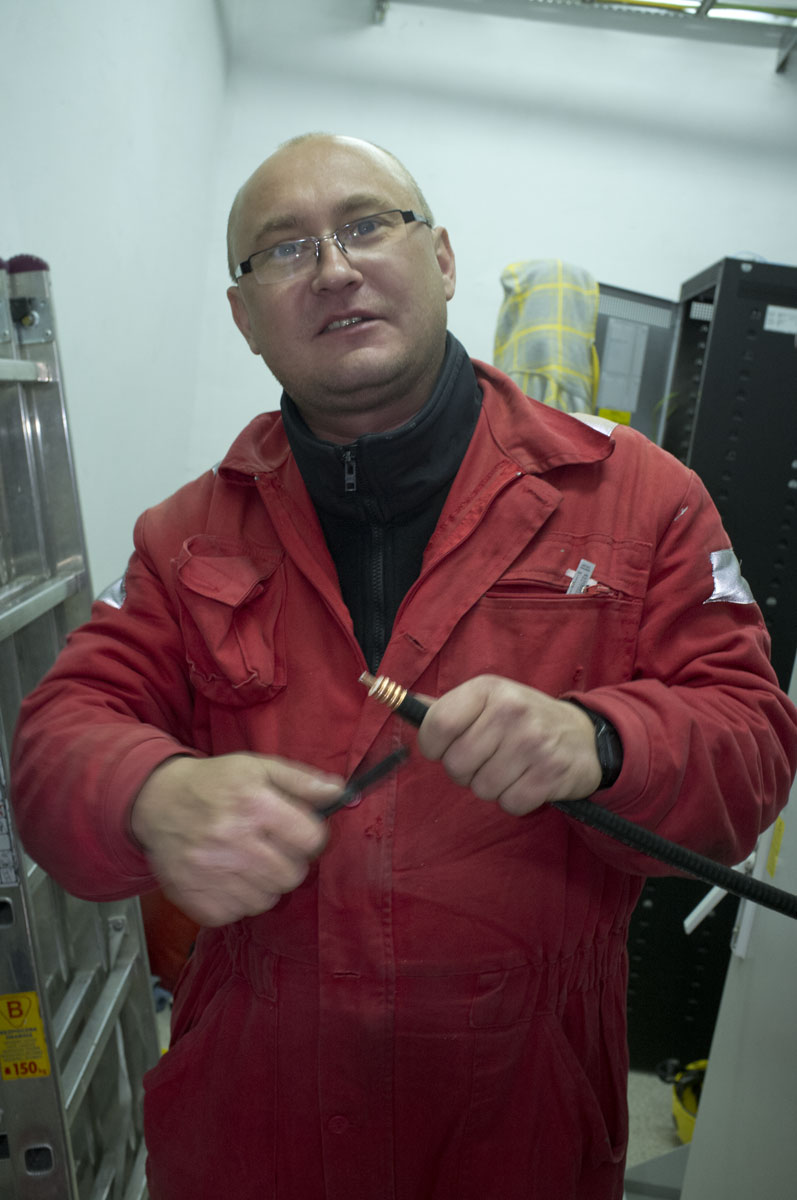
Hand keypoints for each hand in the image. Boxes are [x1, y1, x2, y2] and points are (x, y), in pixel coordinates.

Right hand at [130, 753, 343, 925]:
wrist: (156, 802)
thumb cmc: (214, 783)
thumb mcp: (258, 767)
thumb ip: (302, 779)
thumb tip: (341, 792)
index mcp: (254, 804)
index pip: (312, 839)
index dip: (309, 835)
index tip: (296, 831)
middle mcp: (233, 840)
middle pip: (293, 874)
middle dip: (288, 862)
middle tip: (268, 847)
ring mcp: (212, 873)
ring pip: (268, 899)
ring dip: (263, 883)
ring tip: (246, 862)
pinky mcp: (197, 899)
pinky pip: (237, 914)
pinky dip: (237, 901)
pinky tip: (227, 878)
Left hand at [416, 675, 601, 814]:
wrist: (585, 737)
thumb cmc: (524, 719)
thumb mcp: (488, 700)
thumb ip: (446, 708)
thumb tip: (401, 707)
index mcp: (488, 689)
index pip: (437, 724)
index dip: (433, 746)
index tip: (444, 748)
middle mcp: (511, 711)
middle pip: (456, 764)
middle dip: (465, 771)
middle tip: (487, 759)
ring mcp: (534, 742)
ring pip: (481, 788)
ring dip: (491, 787)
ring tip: (510, 768)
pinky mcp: (552, 773)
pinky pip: (510, 804)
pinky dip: (515, 800)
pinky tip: (527, 781)